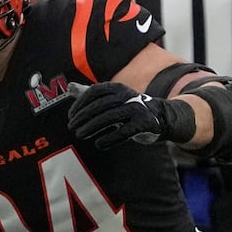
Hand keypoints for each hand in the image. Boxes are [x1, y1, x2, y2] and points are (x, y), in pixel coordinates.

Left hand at [67, 81, 194, 150]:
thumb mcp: (111, 98)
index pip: (94, 92)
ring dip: (92, 127)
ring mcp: (137, 109)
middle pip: (100, 105)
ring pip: (110, 117)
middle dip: (83, 117)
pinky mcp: (144, 124)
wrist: (161, 117)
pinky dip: (109, 138)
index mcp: (118, 88)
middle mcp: (127, 95)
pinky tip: (99, 144)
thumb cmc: (129, 108)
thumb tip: (69, 87)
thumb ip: (91, 94)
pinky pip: (124, 132)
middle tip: (72, 128)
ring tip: (80, 135)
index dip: (80, 103)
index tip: (71, 116)